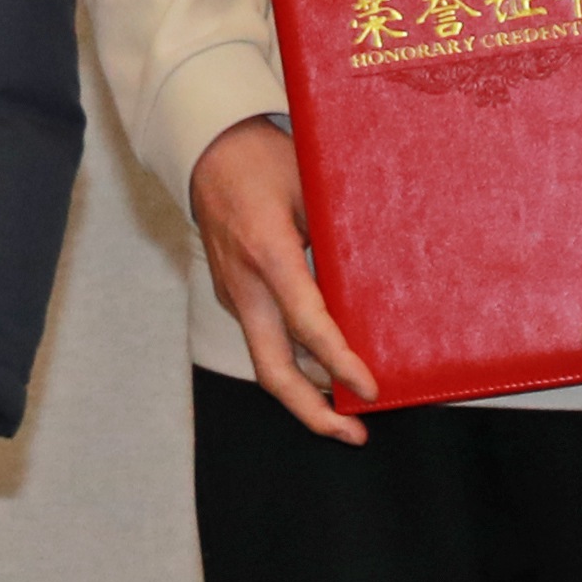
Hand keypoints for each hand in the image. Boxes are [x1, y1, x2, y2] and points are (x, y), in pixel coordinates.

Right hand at [186, 115, 376, 444]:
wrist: (204, 148)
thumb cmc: (262, 159)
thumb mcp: (310, 186)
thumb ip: (338, 234)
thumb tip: (376, 280)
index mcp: (268, 253)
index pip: (307, 324)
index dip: (340, 363)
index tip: (370, 390)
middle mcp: (245, 284)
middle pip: (272, 370)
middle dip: (312, 413)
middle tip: (354, 433)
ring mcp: (233, 292)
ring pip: (267, 359)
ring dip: (306, 389)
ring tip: (349, 407)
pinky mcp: (230, 293)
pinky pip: (263, 337)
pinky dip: (294, 357)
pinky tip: (323, 361)